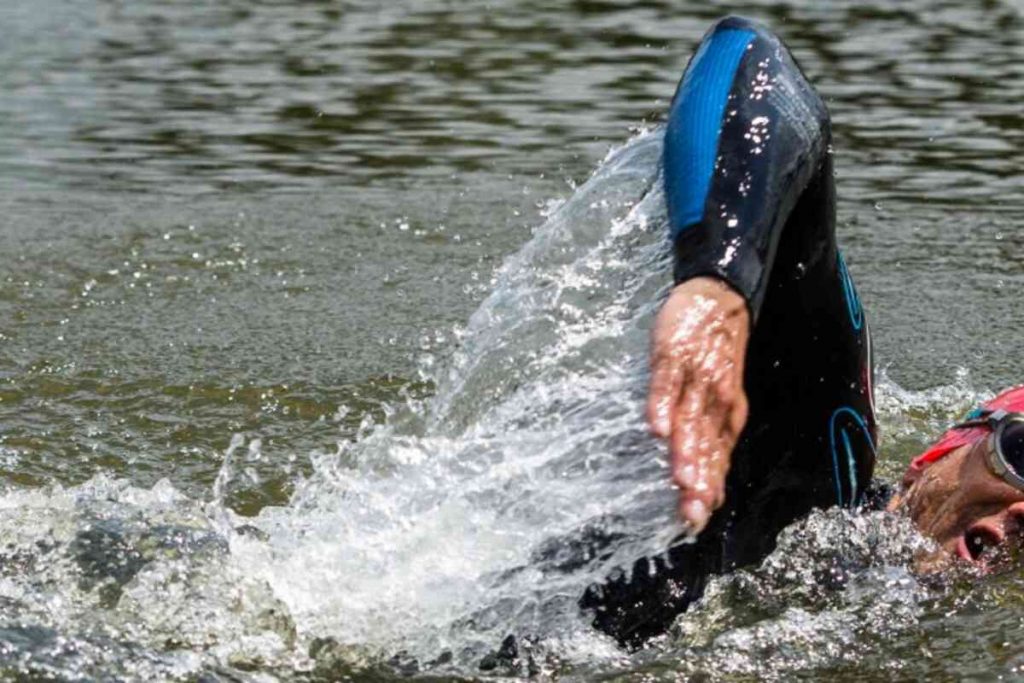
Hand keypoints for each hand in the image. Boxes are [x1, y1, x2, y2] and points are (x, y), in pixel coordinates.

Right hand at [647, 277, 750, 533]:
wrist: (718, 299)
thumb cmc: (714, 355)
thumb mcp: (720, 399)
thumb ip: (713, 440)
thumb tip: (710, 489)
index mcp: (727, 413)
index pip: (717, 456)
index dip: (708, 486)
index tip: (698, 518)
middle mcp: (715, 400)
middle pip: (705, 445)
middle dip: (698, 479)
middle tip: (690, 511)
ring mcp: (694, 377)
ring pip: (691, 419)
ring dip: (685, 449)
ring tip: (678, 478)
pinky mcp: (673, 355)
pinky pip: (667, 383)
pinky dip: (662, 405)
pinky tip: (655, 428)